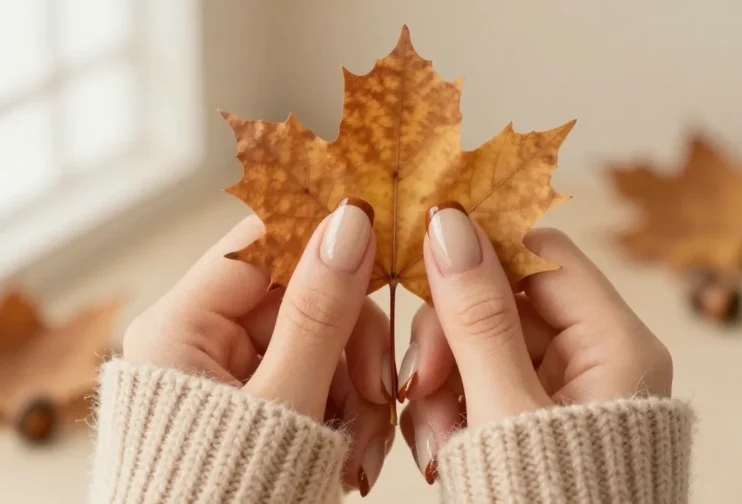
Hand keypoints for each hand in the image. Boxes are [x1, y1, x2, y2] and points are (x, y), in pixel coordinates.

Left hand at [123, 201, 393, 495]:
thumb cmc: (222, 502)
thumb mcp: (283, 405)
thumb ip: (319, 312)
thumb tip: (349, 223)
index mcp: (183, 324)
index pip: (261, 242)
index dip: (323, 237)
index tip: (380, 246)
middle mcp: (205, 339)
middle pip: (304, 297)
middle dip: (352, 347)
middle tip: (380, 391)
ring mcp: (235, 372)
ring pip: (322, 344)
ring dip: (357, 392)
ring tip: (363, 452)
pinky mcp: (261, 401)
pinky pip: (318, 381)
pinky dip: (345, 415)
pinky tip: (351, 456)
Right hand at [398, 204, 671, 482]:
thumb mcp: (504, 411)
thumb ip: (476, 317)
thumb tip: (449, 223)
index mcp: (614, 344)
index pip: (541, 252)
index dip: (479, 249)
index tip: (419, 258)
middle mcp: (590, 358)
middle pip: (498, 300)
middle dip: (447, 340)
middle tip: (416, 381)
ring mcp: (555, 388)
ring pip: (474, 343)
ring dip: (438, 384)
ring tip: (436, 442)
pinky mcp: (523, 414)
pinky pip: (471, 382)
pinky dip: (446, 410)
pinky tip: (441, 452)